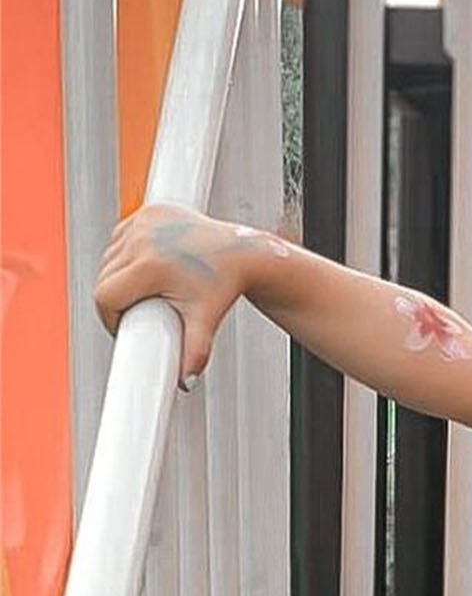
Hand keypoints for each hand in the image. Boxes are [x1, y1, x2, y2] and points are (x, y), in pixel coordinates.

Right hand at [92, 203, 286, 389]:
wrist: (243, 253)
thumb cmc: (225, 286)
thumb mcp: (207, 320)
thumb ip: (195, 353)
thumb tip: (186, 384)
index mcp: (149, 264)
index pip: (106, 296)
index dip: (110, 318)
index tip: (123, 328)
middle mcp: (141, 238)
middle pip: (105, 278)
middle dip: (117, 300)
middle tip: (139, 314)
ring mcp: (142, 222)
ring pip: (110, 258)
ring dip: (119, 277)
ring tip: (145, 293)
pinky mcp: (146, 212)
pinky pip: (122, 239)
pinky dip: (127, 255)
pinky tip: (146, 267)